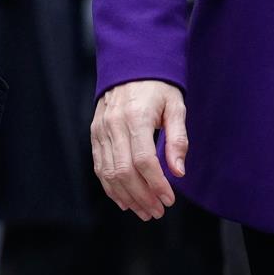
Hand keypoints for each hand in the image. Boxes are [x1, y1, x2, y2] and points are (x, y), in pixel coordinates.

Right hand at [91, 79, 186, 220]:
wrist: (130, 63)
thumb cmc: (157, 85)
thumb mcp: (175, 106)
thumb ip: (178, 139)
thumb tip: (178, 172)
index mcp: (136, 116)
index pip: (144, 160)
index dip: (157, 184)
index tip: (169, 199)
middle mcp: (114, 124)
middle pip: (124, 171)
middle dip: (142, 197)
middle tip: (157, 211)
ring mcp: (100, 130)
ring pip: (108, 173)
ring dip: (127, 197)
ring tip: (144, 211)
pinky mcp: (94, 134)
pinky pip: (99, 166)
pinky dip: (110, 187)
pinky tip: (125, 200)